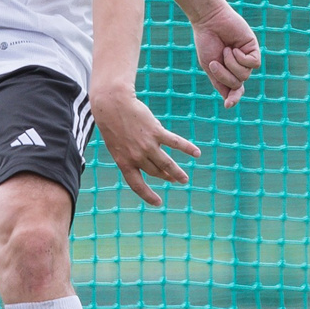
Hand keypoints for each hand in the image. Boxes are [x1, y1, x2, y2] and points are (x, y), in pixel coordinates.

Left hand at [90, 85, 199, 206]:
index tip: (158, 203)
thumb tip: (150, 161)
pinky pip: (175, 143)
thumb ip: (131, 155)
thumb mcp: (117, 146)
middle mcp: (136, 157)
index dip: (148, 195)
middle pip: (156, 172)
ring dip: (177, 173)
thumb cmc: (112, 124)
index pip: (137, 185)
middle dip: (166, 177)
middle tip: (176, 180)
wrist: (112, 105)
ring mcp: (147, 145)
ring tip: (185, 179)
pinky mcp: (156, 132)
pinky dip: (188, 148)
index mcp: (124, 162)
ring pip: (166, 164)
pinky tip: (197, 153)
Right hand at [189, 4, 261, 105]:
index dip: (233, 98)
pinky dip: (241, 58)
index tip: (228, 105)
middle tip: (214, 62)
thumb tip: (229, 102)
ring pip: (245, 75)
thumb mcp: (210, 66)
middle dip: (224, 75)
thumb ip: (220, 83)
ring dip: (231, 64)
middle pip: (238, 84)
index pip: (235, 90)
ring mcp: (246, 58)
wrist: (209, 22)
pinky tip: (234, 48)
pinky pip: (253, 64)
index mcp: (228, 72)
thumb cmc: (207, 42)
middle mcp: (239, 66)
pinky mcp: (253, 48)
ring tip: (225, 50)